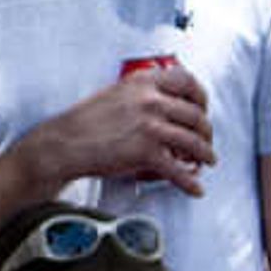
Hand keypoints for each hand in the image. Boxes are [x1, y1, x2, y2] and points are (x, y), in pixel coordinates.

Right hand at [33, 63, 212, 193]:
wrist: (63, 144)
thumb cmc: (88, 122)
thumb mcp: (118, 93)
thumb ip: (145, 93)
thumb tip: (175, 103)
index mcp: (143, 81)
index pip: (187, 81)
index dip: (201, 97)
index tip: (203, 109)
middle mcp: (150, 99)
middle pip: (196, 116)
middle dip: (206, 132)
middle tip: (205, 142)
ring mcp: (150, 125)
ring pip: (194, 142)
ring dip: (206, 155)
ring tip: (207, 161)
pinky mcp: (146, 151)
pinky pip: (178, 170)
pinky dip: (190, 183)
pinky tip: (195, 189)